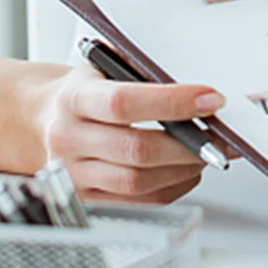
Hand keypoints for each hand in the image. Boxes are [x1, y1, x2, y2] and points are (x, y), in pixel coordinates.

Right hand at [36, 67, 224, 203]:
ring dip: (184, 167)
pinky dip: (172, 186)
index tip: (210, 99)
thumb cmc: (88, 90)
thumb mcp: (107, 65)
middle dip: (189, 144)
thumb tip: (203, 89)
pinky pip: (139, 202)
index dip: (172, 103)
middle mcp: (69, 140)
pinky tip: (187, 169)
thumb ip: (147, 72)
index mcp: (74, 100)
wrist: (46, 118)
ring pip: (138, 181)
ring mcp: (74, 176)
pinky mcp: (87, 200)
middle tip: (221, 133)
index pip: (123, 104)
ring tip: (208, 151)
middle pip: (136, 150)